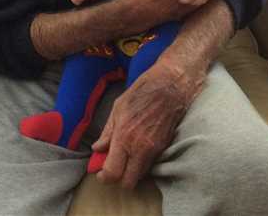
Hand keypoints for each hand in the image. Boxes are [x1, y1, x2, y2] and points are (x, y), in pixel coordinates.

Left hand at [91, 56, 204, 188]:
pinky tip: (137, 150)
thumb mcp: (118, 107)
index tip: (100, 174)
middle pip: (128, 182)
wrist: (170, 86)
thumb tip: (98, 148)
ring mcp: (154, 150)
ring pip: (140, 176)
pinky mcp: (164, 148)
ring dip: (131, 172)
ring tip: (125, 158)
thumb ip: (108, 131)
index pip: (113, 172)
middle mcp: (140, 148)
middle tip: (112, 169)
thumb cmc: (141, 92)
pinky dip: (141, 163)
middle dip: (118, 179)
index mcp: (124, 137)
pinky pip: (150, 165)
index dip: (104, 177)